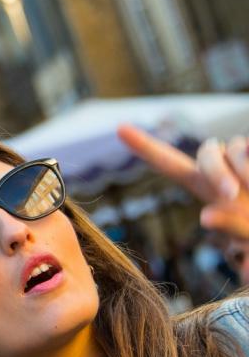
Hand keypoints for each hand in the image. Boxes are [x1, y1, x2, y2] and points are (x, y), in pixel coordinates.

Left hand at [117, 126, 248, 242]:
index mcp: (207, 189)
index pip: (170, 163)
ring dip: (244, 168)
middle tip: (230, 195)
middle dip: (217, 171)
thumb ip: (232, 228)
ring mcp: (245, 159)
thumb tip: (206, 216)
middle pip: (208, 152)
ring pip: (236, 146)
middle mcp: (224, 169)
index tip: (119, 128)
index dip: (146, 146)